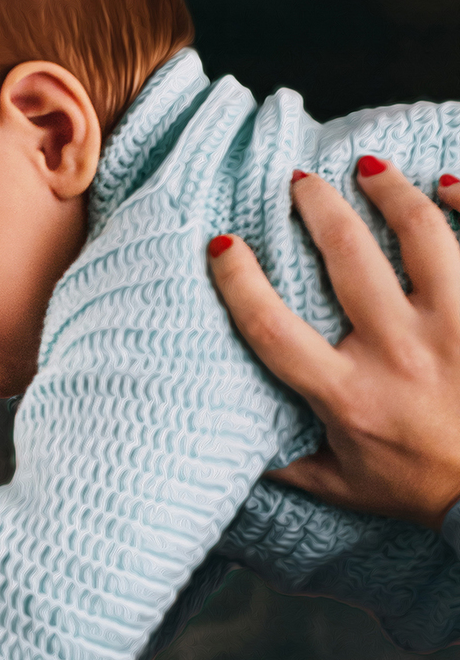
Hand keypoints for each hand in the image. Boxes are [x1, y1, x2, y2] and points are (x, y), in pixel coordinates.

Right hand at [209, 163, 459, 528]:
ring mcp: (452, 325)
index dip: (239, 281)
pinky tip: (445, 184)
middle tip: (300, 183)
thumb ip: (289, 464)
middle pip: (345, 253)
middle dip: (315, 205)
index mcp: (347, 395)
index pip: (272, 327)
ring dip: (388, 189)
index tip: (223, 246)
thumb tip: (239, 447)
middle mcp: (396, 351)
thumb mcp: (344, 488)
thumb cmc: (423, 490)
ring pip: (419, 230)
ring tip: (369, 169)